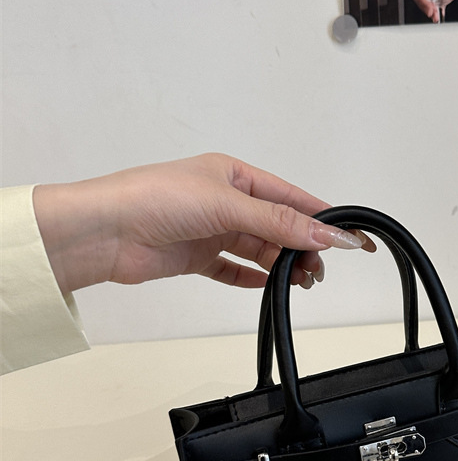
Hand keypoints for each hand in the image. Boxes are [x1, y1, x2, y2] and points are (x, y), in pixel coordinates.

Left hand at [33, 153, 373, 293]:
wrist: (104, 232)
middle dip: (303, 247)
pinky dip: (253, 278)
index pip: (290, 198)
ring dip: (282, 264)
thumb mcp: (228, 204)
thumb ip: (279, 222)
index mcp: (234, 175)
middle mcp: (225, 201)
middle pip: (278, 226)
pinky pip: (234, 269)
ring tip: (303, 281)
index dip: (323, 218)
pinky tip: (270, 285)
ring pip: (260, 249)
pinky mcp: (197, 257)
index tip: (351, 237)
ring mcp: (211, 230)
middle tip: (320, 269)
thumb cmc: (154, 199)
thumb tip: (324, 233)